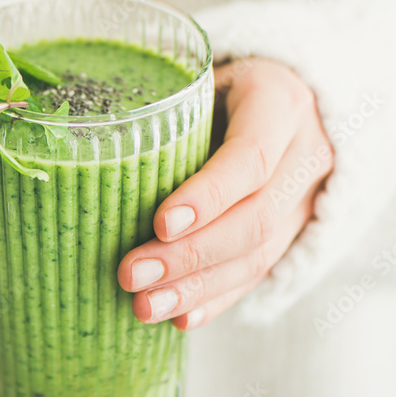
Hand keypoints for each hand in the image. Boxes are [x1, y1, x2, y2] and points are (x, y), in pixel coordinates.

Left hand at [118, 58, 333, 329]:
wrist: (294, 97)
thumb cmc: (226, 84)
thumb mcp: (205, 78)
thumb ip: (169, 109)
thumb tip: (88, 146)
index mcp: (281, 103)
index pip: (251, 157)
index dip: (209, 195)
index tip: (160, 223)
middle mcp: (305, 154)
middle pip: (255, 218)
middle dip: (190, 254)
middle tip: (131, 275)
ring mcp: (306, 200)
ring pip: (259, 255)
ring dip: (198, 288)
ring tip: (144, 307)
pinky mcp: (296, 232)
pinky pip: (260, 274)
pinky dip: (218, 299)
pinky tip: (181, 318)